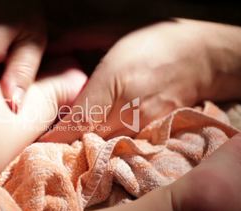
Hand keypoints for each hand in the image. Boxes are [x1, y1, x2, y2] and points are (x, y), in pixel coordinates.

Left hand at [41, 19, 213, 142]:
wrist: (200, 57)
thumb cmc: (154, 42)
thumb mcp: (114, 35)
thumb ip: (80, 43)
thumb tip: (54, 48)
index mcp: (114, 81)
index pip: (78, 118)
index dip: (56, 134)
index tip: (40, 140)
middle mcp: (129, 108)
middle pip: (89, 137)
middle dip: (67, 142)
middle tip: (47, 142)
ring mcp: (143, 125)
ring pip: (106, 145)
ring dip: (87, 145)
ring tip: (68, 144)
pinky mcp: (154, 133)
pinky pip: (124, 145)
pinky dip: (108, 145)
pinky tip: (98, 140)